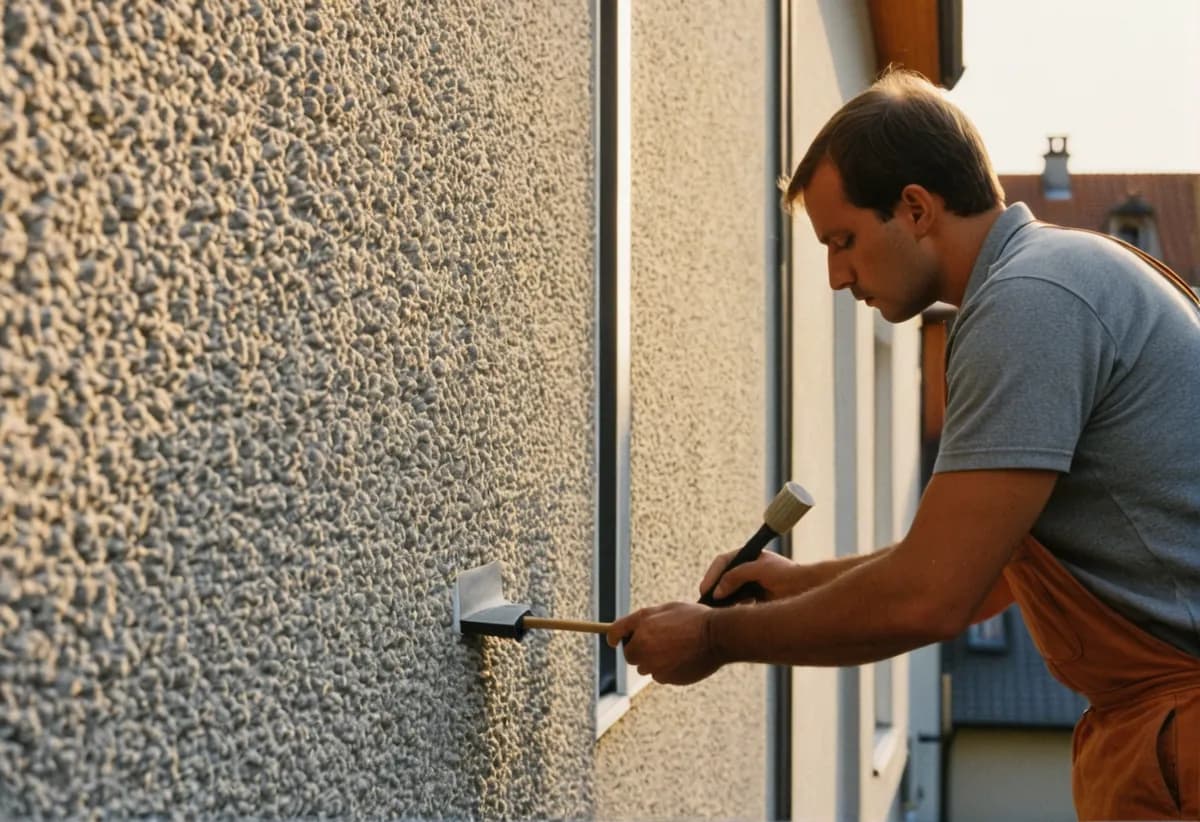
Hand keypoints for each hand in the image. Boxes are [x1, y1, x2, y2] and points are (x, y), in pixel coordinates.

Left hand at [605, 603, 722, 685]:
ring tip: (674, 648)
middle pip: (630, 655)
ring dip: (653, 660)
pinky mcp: (666, 677)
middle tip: (658, 641)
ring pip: (645, 667)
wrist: (717, 635)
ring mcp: (654, 664)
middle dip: (639, 650)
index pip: (614, 633)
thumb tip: (630, 630)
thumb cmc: (695, 618)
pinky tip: (681, 658)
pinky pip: (659, 675)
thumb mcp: (668, 609)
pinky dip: (666, 670)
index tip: (614, 641)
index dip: (614, 637)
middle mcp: (643, 645)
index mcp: (642, 623)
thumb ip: (644, 619)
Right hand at [699, 550, 809, 602]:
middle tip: (706, 602)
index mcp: (748, 557)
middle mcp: (748, 570)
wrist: (808, 589)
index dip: (713, 575)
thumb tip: (718, 591)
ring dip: (722, 601)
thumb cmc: (788, 574)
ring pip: (730, 593)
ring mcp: (751, 585)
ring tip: (716, 611)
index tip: (707, 589)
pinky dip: (733, 609)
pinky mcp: (756, 600)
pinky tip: (731, 615)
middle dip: (715, 590)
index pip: (723, 562)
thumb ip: (736, 576)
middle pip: (724, 578)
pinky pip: (738, 604)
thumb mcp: (759, 569)